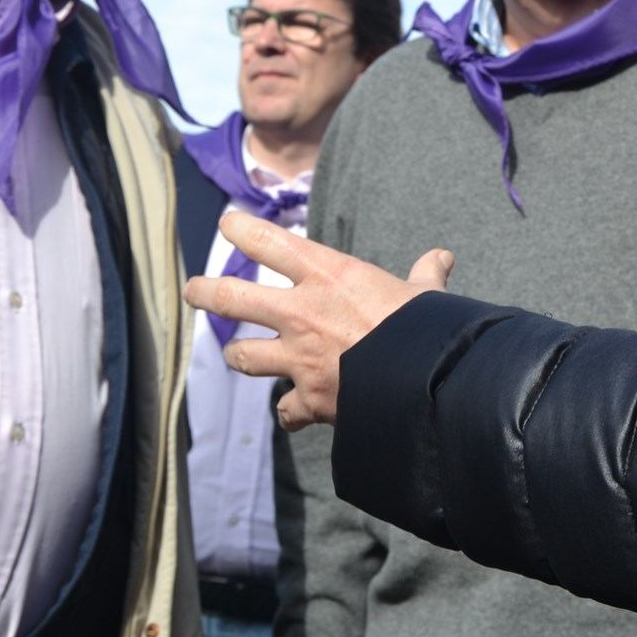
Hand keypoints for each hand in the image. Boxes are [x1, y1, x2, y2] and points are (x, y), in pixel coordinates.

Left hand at [183, 211, 454, 429]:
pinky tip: (291, 413)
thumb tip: (442, 258)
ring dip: (239, 355)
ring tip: (236, 352)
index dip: (241, 229)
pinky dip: (289, 413)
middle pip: (231, 297)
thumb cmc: (425, 328)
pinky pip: (285, 411)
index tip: (227, 223)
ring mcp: (299, 358)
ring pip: (243, 356)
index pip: (269, 241)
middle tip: (194, 290)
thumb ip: (425, 275)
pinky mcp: (309, 399)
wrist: (426, 383)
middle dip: (205, 292)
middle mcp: (302, 313)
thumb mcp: (425, 294)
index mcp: (328, 275)